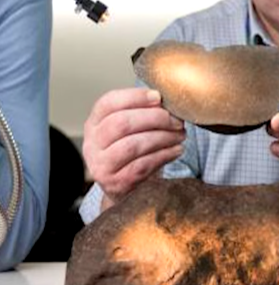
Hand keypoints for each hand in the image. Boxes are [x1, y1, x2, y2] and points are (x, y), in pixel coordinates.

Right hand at [83, 87, 185, 203]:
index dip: (135, 97)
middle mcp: (92, 143)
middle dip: (154, 118)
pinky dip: (164, 155)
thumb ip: (141, 112)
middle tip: (176, 120)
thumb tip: (165, 101)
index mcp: (94, 122)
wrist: (124, 187)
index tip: (159, 97)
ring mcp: (101, 165)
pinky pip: (142, 166)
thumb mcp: (130, 128)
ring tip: (180, 135)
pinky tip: (176, 149)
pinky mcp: (115, 184)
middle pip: (121, 123)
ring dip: (162, 137)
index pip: (109, 102)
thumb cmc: (131, 151)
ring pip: (132, 145)